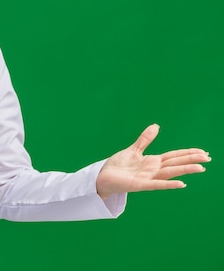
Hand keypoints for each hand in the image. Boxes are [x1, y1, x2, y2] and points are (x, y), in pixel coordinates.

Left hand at [96, 124, 210, 199]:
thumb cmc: (118, 166)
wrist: (103, 177)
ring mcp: (148, 178)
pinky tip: (182, 184)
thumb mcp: (133, 150)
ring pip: (170, 172)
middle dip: (191, 160)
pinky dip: (168, 184)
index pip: (174, 156)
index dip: (188, 153)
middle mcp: (153, 170)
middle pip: (176, 163)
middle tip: (208, 158)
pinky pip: (156, 184)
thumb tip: (156, 126)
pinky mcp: (140, 185)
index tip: (203, 152)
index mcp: (152, 162)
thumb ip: (145, 139)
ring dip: (185, 170)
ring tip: (200, 168)